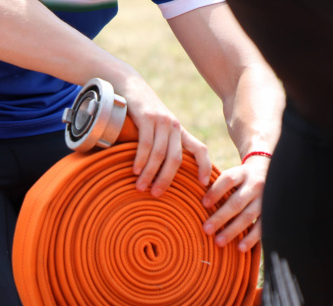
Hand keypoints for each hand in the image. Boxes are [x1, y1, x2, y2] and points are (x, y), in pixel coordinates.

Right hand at [116, 76, 210, 196]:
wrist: (128, 84)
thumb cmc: (140, 112)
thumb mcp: (156, 127)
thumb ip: (162, 144)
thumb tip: (160, 174)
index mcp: (179, 131)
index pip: (200, 149)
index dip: (205, 166)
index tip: (203, 184)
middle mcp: (173, 126)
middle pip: (176, 158)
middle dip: (166, 179)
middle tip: (156, 194)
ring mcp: (160, 120)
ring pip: (160, 153)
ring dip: (150, 173)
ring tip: (141, 187)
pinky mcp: (146, 116)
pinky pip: (146, 142)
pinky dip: (141, 159)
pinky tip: (135, 170)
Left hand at [202, 155, 269, 251]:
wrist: (269, 174)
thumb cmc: (241, 179)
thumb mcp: (232, 174)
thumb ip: (217, 184)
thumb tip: (193, 198)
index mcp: (241, 174)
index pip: (228, 180)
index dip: (215, 192)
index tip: (203, 204)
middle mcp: (254, 185)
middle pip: (236, 202)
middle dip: (221, 217)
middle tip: (206, 229)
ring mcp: (264, 199)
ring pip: (248, 216)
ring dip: (232, 230)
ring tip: (218, 242)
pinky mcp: (271, 212)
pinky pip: (262, 227)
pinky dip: (251, 238)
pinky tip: (240, 248)